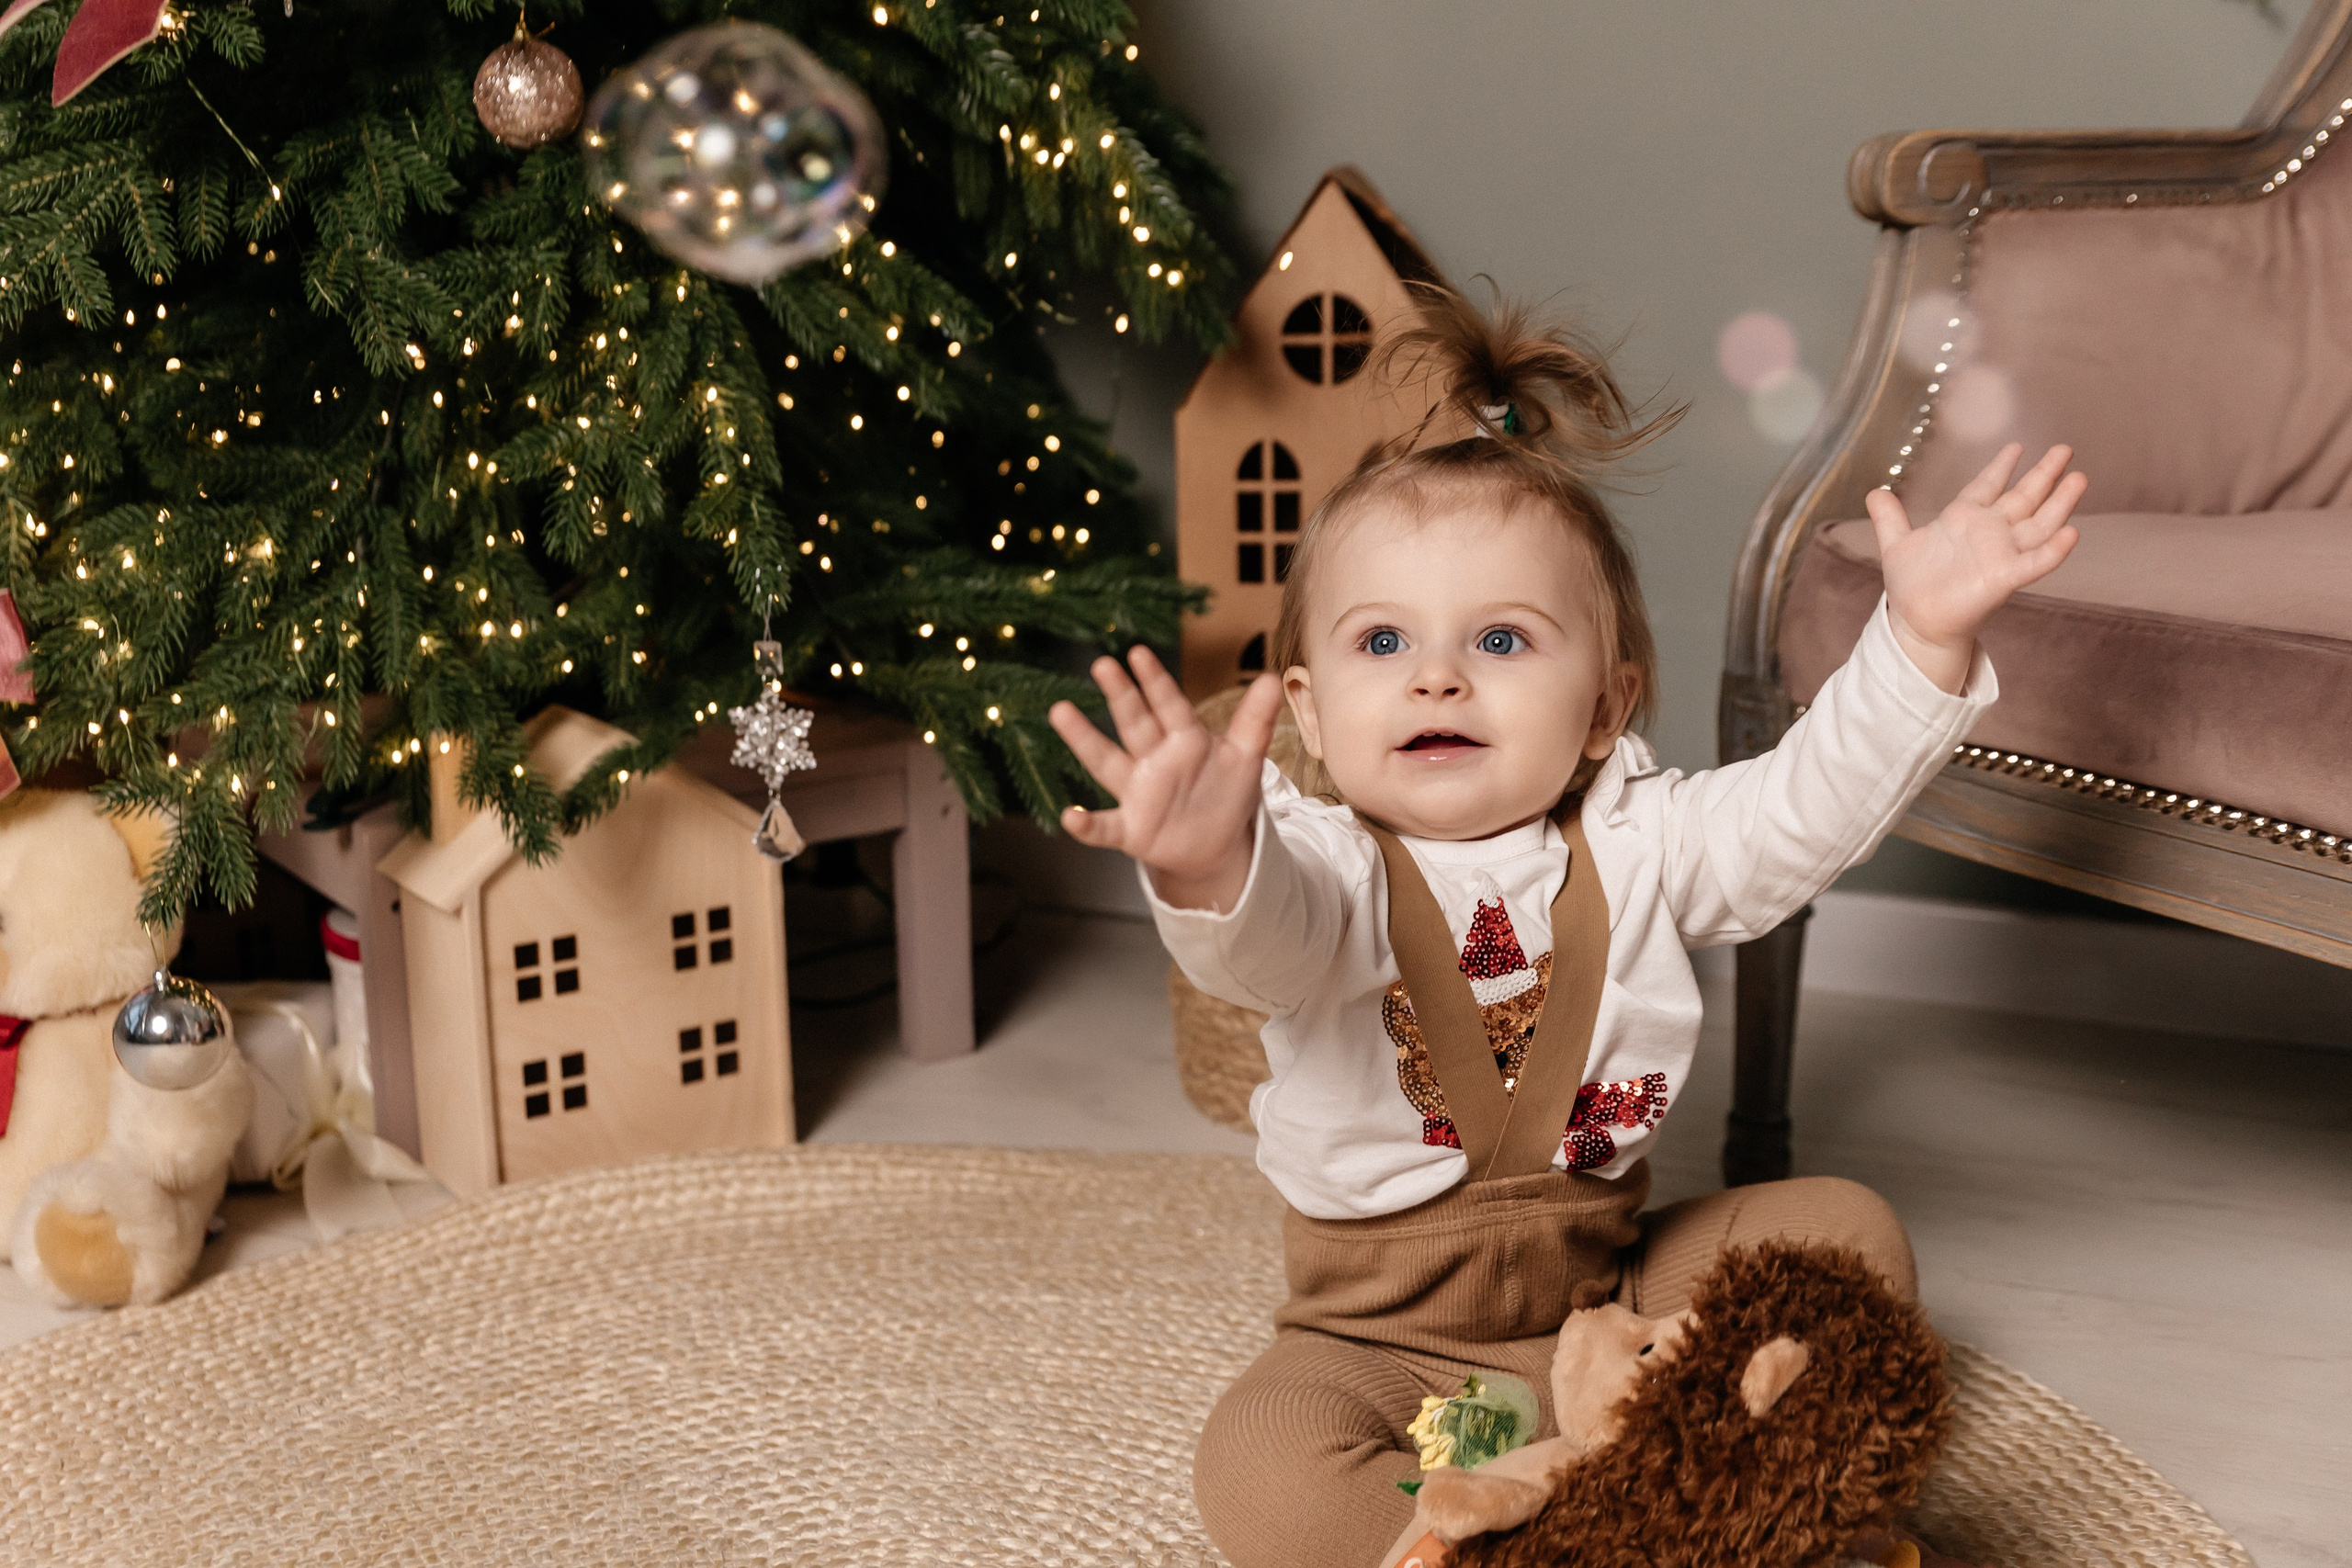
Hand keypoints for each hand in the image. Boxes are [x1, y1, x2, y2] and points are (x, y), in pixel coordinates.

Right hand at [1047, 647, 1284, 911]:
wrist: (1214, 845)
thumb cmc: (1225, 793)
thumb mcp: (1245, 757)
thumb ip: (1255, 720)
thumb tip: (1273, 677)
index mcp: (1183, 739)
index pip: (1169, 705)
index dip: (1155, 681)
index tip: (1137, 652)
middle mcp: (1153, 759)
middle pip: (1135, 722)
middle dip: (1121, 695)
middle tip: (1102, 664)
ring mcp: (1138, 792)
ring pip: (1106, 761)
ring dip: (1084, 738)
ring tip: (1060, 710)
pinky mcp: (1130, 830)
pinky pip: (1105, 826)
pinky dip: (1086, 824)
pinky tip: (1070, 816)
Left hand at [1866, 442, 2085, 692]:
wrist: (1915, 621)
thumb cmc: (1912, 586)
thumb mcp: (1896, 545)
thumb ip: (1889, 518)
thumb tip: (1874, 492)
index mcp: (1963, 519)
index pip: (1987, 486)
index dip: (2001, 467)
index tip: (2017, 447)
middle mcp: (1988, 533)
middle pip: (2023, 497)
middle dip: (2044, 475)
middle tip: (2066, 449)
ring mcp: (2000, 553)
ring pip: (2039, 523)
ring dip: (2059, 502)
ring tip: (2079, 478)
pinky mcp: (2005, 578)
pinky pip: (2035, 562)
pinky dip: (2054, 550)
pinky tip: (2072, 533)